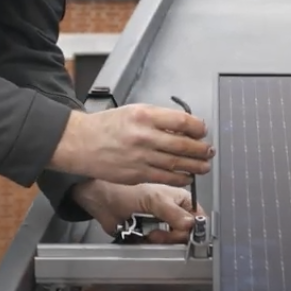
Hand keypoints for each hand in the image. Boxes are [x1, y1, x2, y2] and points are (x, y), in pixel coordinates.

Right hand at [50, 103, 213, 186]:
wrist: (81, 143)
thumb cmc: (107, 126)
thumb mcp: (134, 111)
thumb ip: (159, 118)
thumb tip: (183, 126)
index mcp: (145, 115)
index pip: (181, 121)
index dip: (198, 128)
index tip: (203, 130)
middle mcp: (144, 136)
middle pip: (182, 144)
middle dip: (201, 149)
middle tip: (209, 150)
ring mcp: (140, 157)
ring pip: (176, 163)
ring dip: (195, 166)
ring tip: (204, 165)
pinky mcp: (136, 174)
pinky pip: (164, 178)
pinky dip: (180, 178)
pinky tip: (187, 177)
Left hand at [72, 180, 206, 243]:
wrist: (103, 201)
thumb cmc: (127, 191)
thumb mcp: (153, 199)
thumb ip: (173, 212)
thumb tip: (191, 225)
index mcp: (182, 199)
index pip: (198, 218)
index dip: (194, 228)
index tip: (184, 233)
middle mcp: (175, 212)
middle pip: (187, 234)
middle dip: (174, 237)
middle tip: (160, 234)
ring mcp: (163, 225)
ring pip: (174, 243)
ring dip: (163, 242)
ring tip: (150, 235)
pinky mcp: (151, 236)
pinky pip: (160, 247)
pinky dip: (153, 246)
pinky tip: (145, 238)